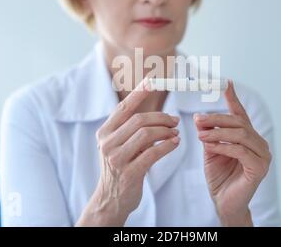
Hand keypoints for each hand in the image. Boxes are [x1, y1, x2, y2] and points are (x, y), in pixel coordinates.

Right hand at [76, 78, 179, 225]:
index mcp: (104, 132)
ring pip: (146, 134)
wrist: (111, 199)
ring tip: (176, 133)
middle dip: (161, 117)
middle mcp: (107, 143)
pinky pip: (153, 153)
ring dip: (165, 131)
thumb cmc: (121, 167)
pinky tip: (175, 143)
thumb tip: (162, 116)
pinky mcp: (129, 173)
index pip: (123, 108)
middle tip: (175, 120)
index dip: (139, 93)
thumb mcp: (121, 146)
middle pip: (138, 120)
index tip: (152, 80)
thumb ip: (133, 131)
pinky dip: (167, 145)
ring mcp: (116, 159)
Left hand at [194, 80, 271, 226]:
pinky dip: (224, 147)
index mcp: (248, 137)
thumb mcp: (211, 150)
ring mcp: (262, 156)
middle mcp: (258, 143)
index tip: (226, 83)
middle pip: (239, 123)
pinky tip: (210, 146)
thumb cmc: (219, 177)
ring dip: (218, 133)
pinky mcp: (259, 168)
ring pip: (240, 135)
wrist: (224, 202)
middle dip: (216, 119)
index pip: (240, 115)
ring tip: (200, 134)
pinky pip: (241, 151)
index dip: (233, 98)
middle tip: (197, 119)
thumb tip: (200, 118)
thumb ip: (210, 135)